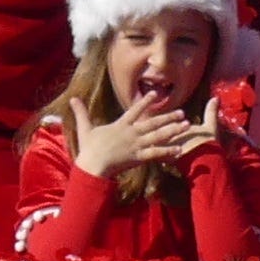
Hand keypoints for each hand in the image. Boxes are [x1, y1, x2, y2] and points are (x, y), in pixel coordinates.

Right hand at [74, 98, 204, 179]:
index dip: (146, 101)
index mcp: (120, 125)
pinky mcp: (138, 157)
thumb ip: (81, 113)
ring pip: (158, 136)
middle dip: (168, 117)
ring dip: (173, 130)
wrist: (92, 165)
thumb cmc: (88, 149)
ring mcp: (136, 145)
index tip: (156, 95)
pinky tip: (179, 149)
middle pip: (153, 122)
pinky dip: (168, 152)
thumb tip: (72, 98)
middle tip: (182, 112)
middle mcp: (131, 133)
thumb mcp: (85, 128)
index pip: (135, 110)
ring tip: (186, 126)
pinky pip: (156, 153)